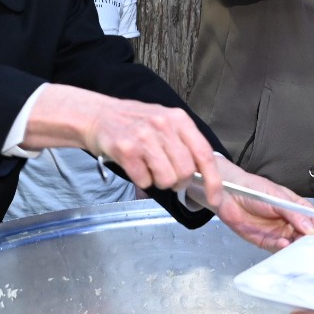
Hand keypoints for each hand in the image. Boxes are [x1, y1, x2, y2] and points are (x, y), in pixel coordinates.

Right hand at [26, 86, 219, 193]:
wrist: (98, 115)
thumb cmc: (134, 122)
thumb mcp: (165, 123)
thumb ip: (185, 143)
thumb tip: (205, 174)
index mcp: (179, 119)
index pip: (204, 154)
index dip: (213, 181)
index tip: (215, 198)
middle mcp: (163, 125)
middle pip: (185, 171)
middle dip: (178, 181)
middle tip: (166, 174)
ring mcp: (144, 137)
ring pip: (167, 179)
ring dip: (159, 182)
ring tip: (149, 168)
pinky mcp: (126, 150)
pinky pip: (144, 181)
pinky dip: (141, 181)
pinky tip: (135, 166)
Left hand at [205, 164, 313, 250]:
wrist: (228, 194)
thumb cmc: (253, 189)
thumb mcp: (277, 198)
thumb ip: (293, 213)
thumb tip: (310, 228)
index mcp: (296, 208)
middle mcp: (290, 222)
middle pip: (305, 235)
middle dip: (309, 242)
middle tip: (313, 246)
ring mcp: (278, 232)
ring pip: (292, 244)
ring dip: (296, 247)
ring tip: (299, 248)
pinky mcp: (265, 241)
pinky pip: (277, 248)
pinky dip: (281, 248)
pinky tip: (284, 245)